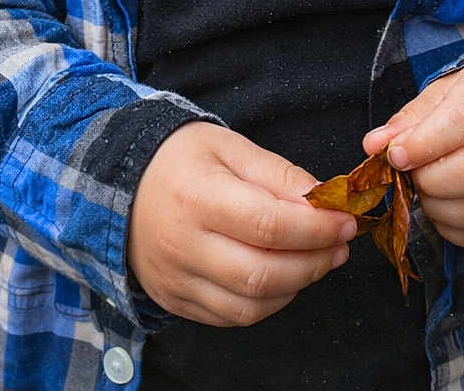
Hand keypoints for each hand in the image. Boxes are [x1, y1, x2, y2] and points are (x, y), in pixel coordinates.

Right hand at [127, 121, 355, 325]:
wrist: (118, 183)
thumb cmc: (179, 158)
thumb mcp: (228, 146)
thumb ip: (278, 174)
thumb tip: (323, 200)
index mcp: (198, 196)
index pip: (269, 224)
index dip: (316, 228)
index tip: (345, 221)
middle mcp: (183, 244)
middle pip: (262, 273)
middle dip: (313, 263)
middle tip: (339, 246)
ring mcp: (177, 279)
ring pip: (249, 306)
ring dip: (295, 287)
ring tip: (317, 261)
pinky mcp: (175, 300)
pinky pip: (230, 318)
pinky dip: (266, 304)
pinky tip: (283, 278)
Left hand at [362, 64, 463, 248]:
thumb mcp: (444, 95)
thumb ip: (409, 121)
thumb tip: (373, 146)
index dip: (424, 144)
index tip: (396, 157)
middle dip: (432, 182)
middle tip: (413, 179)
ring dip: (443, 212)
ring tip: (429, 197)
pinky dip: (462, 233)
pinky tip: (447, 216)